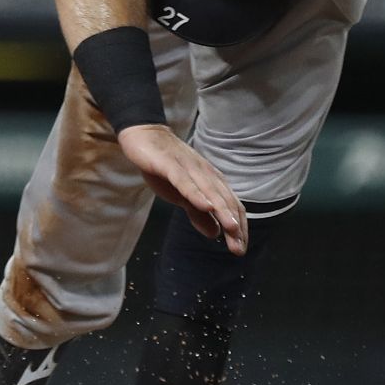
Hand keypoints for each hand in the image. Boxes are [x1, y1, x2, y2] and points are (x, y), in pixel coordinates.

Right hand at [118, 123, 246, 254]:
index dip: (238, 228)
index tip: (240, 249)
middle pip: (225, 201)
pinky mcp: (170, 164)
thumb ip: (197, 213)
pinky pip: (185, 180)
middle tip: (238, 248)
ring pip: (209, 191)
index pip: (231, 206)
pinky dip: (196, 193)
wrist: (145, 136)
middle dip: (234, 226)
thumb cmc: (164, 167)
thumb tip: (215, 234)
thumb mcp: (181, 195)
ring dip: (222, 210)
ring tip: (231, 228)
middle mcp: (206, 174)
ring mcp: (189, 168)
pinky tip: (204, 205)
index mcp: (211, 181)